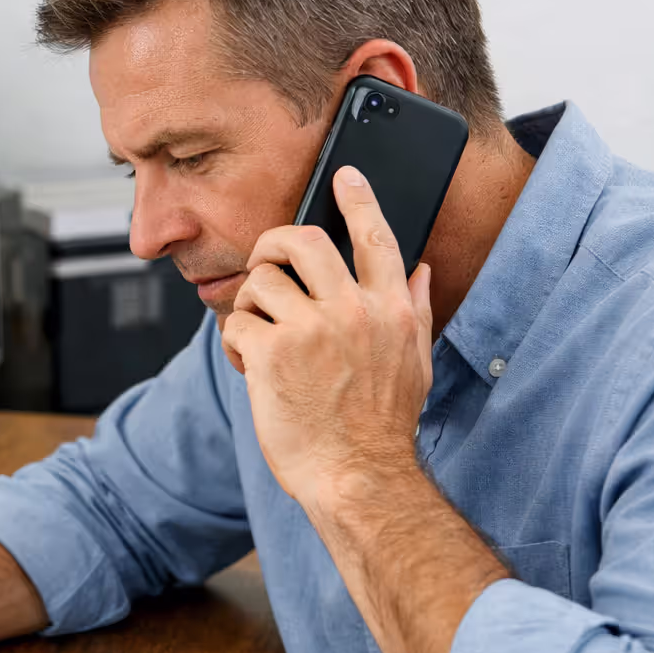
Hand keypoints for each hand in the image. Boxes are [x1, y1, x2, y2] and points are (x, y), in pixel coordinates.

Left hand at [220, 166, 433, 512]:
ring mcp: (310, 330)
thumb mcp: (415, 364)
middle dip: (273, 244)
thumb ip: (414, 311)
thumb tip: (420, 270)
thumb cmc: (381, 428)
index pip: (377, 237)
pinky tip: (246, 365)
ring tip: (258, 337)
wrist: (357, 476)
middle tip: (265, 263)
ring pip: (260, 282)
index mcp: (392, 310)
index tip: (345, 175)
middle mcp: (352, 311)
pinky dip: (234, 343)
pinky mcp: (270, 354)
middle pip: (303, 240)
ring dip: (250, 306)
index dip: (359, 199)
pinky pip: (236, 323)